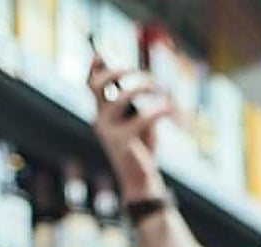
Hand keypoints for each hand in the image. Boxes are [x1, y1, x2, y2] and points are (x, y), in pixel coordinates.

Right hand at [87, 54, 173, 203]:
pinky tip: (168, 109)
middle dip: (118, 71)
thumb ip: (138, 103)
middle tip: (141, 72)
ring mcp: (108, 132)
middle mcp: (100, 120)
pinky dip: (158, 109)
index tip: (103, 51)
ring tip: (161, 89)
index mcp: (103, 113)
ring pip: (120, 98)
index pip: (91, 84)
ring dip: (143, 86)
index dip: (96, 66)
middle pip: (97, 85)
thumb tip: (147, 80)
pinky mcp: (122, 143)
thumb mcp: (140, 121)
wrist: (140, 181)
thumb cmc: (141, 149)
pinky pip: (142, 119)